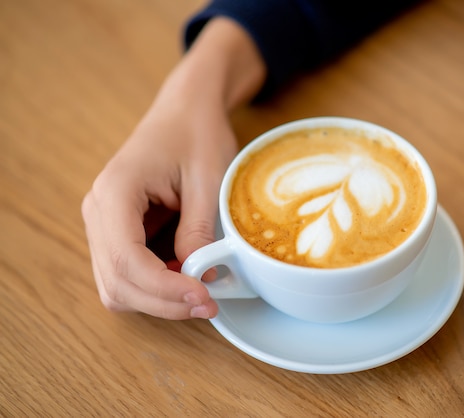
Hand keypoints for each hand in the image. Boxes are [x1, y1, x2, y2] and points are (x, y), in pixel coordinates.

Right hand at [81, 18, 264, 318]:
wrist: (186, 112)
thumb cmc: (197, 134)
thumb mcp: (208, 180)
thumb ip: (199, 230)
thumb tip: (199, 278)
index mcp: (116, 191)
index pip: (127, 260)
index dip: (164, 289)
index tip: (203, 297)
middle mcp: (98, 210)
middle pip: (117, 282)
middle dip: (162, 302)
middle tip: (208, 304)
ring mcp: (103, 223)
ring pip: (117, 285)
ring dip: (157, 299)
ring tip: (199, 291)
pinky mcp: (117, 231)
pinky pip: (126, 274)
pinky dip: (154, 287)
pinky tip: (185, 278)